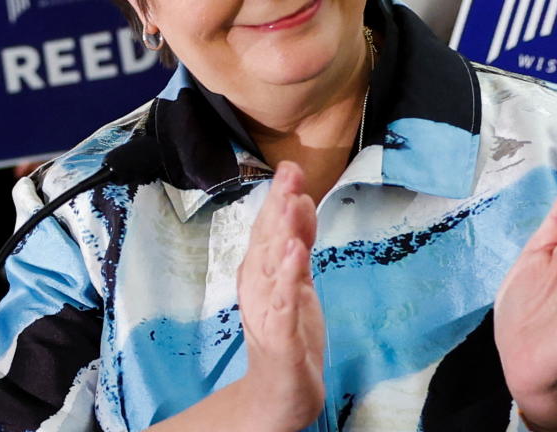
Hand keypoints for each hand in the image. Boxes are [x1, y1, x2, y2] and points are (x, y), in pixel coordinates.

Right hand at [235, 162, 324, 431]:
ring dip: (282, 235)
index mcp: (260, 270)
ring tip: (292, 206)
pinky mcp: (279, 336)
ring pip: (273, 267)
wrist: (280, 390)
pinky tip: (294, 256)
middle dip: (279, 206)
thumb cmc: (287, 329)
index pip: (269, 227)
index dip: (279, 196)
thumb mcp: (297, 277)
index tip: (289, 166)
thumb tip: (300, 198)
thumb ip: (299, 239)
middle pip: (268, 240)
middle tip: (290, 173)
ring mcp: (266, 310)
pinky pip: (284, 304)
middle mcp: (257, 285)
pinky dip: (287, 278)